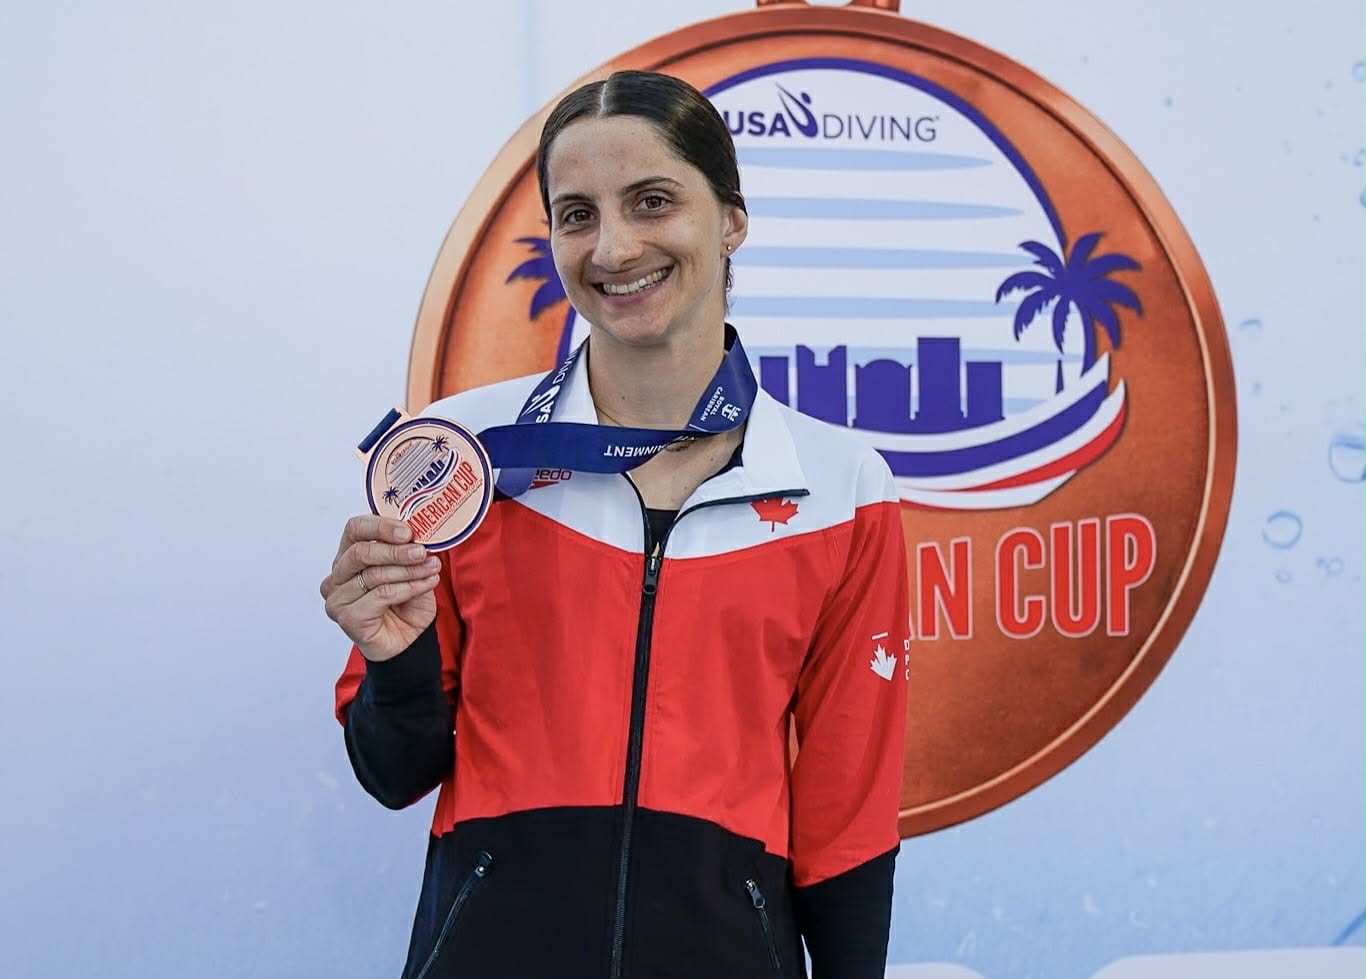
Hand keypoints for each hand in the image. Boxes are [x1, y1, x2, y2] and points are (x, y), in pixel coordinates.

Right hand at [321, 515, 441, 661]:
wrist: (408, 641)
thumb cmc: (405, 604)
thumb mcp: (412, 570)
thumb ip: (409, 552)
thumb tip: (420, 534)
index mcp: (348, 556)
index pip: (354, 529)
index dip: (380, 526)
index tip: (407, 531)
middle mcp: (337, 576)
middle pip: (361, 552)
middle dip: (396, 551)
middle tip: (421, 551)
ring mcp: (337, 598)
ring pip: (374, 575)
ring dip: (408, 570)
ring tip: (432, 569)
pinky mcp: (347, 617)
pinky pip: (381, 595)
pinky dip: (408, 588)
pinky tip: (426, 584)